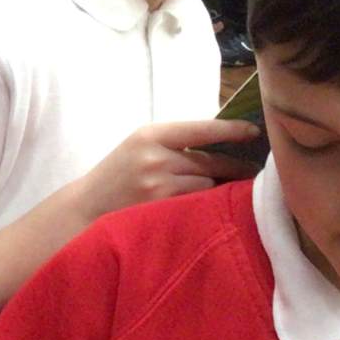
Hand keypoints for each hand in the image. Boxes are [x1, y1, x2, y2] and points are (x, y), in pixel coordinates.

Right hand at [75, 118, 259, 221]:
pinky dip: (204, 205)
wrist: (84, 209)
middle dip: (235, 166)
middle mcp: (155, 157)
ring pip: (208, 184)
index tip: (254, 131)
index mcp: (150, 135)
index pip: (201, 129)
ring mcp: (158, 185)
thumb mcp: (140, 148)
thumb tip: (225, 144)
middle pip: (212, 160)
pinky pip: (198, 204)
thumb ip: (174, 145)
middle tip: (253, 171)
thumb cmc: (117, 177)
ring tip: (219, 194)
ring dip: (215, 189)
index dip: (232, 130)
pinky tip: (204, 208)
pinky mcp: (161, 210)